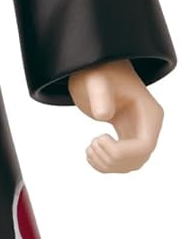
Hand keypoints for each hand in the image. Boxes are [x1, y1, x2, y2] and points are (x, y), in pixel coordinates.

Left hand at [67, 58, 163, 173]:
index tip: (98, 138)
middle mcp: (148, 126)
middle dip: (112, 159)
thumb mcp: (95, 80)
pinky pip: (121, 163)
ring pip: (130, 165)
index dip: (121, 152)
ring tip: (90, 146)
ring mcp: (138, 134)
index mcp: (149, 113)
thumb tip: (104, 116)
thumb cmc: (98, 73)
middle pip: (138, 160)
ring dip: (106, 164)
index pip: (144, 146)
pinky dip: (104, 165)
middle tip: (92, 143)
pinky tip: (91, 152)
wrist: (95, 72)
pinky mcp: (126, 140)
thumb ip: (100, 95)